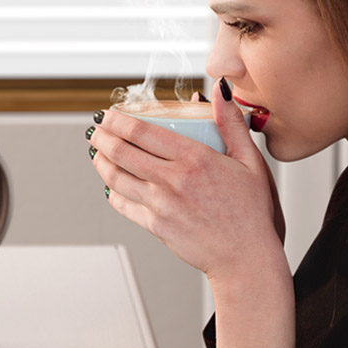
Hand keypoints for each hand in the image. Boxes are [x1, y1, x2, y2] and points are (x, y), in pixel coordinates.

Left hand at [89, 79, 284, 282]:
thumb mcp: (250, 160)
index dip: (118, 120)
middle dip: (102, 137)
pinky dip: (112, 192)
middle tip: (96, 130)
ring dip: (100, 163)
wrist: (245, 258)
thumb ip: (231, 123)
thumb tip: (219, 89)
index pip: (142, 132)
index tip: (110, 114)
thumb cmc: (251, 212)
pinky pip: (123, 205)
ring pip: (116, 178)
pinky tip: (111, 184)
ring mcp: (160, 205)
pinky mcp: (155, 226)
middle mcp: (172, 181)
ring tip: (97, 153)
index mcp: (194, 159)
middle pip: (122, 152)